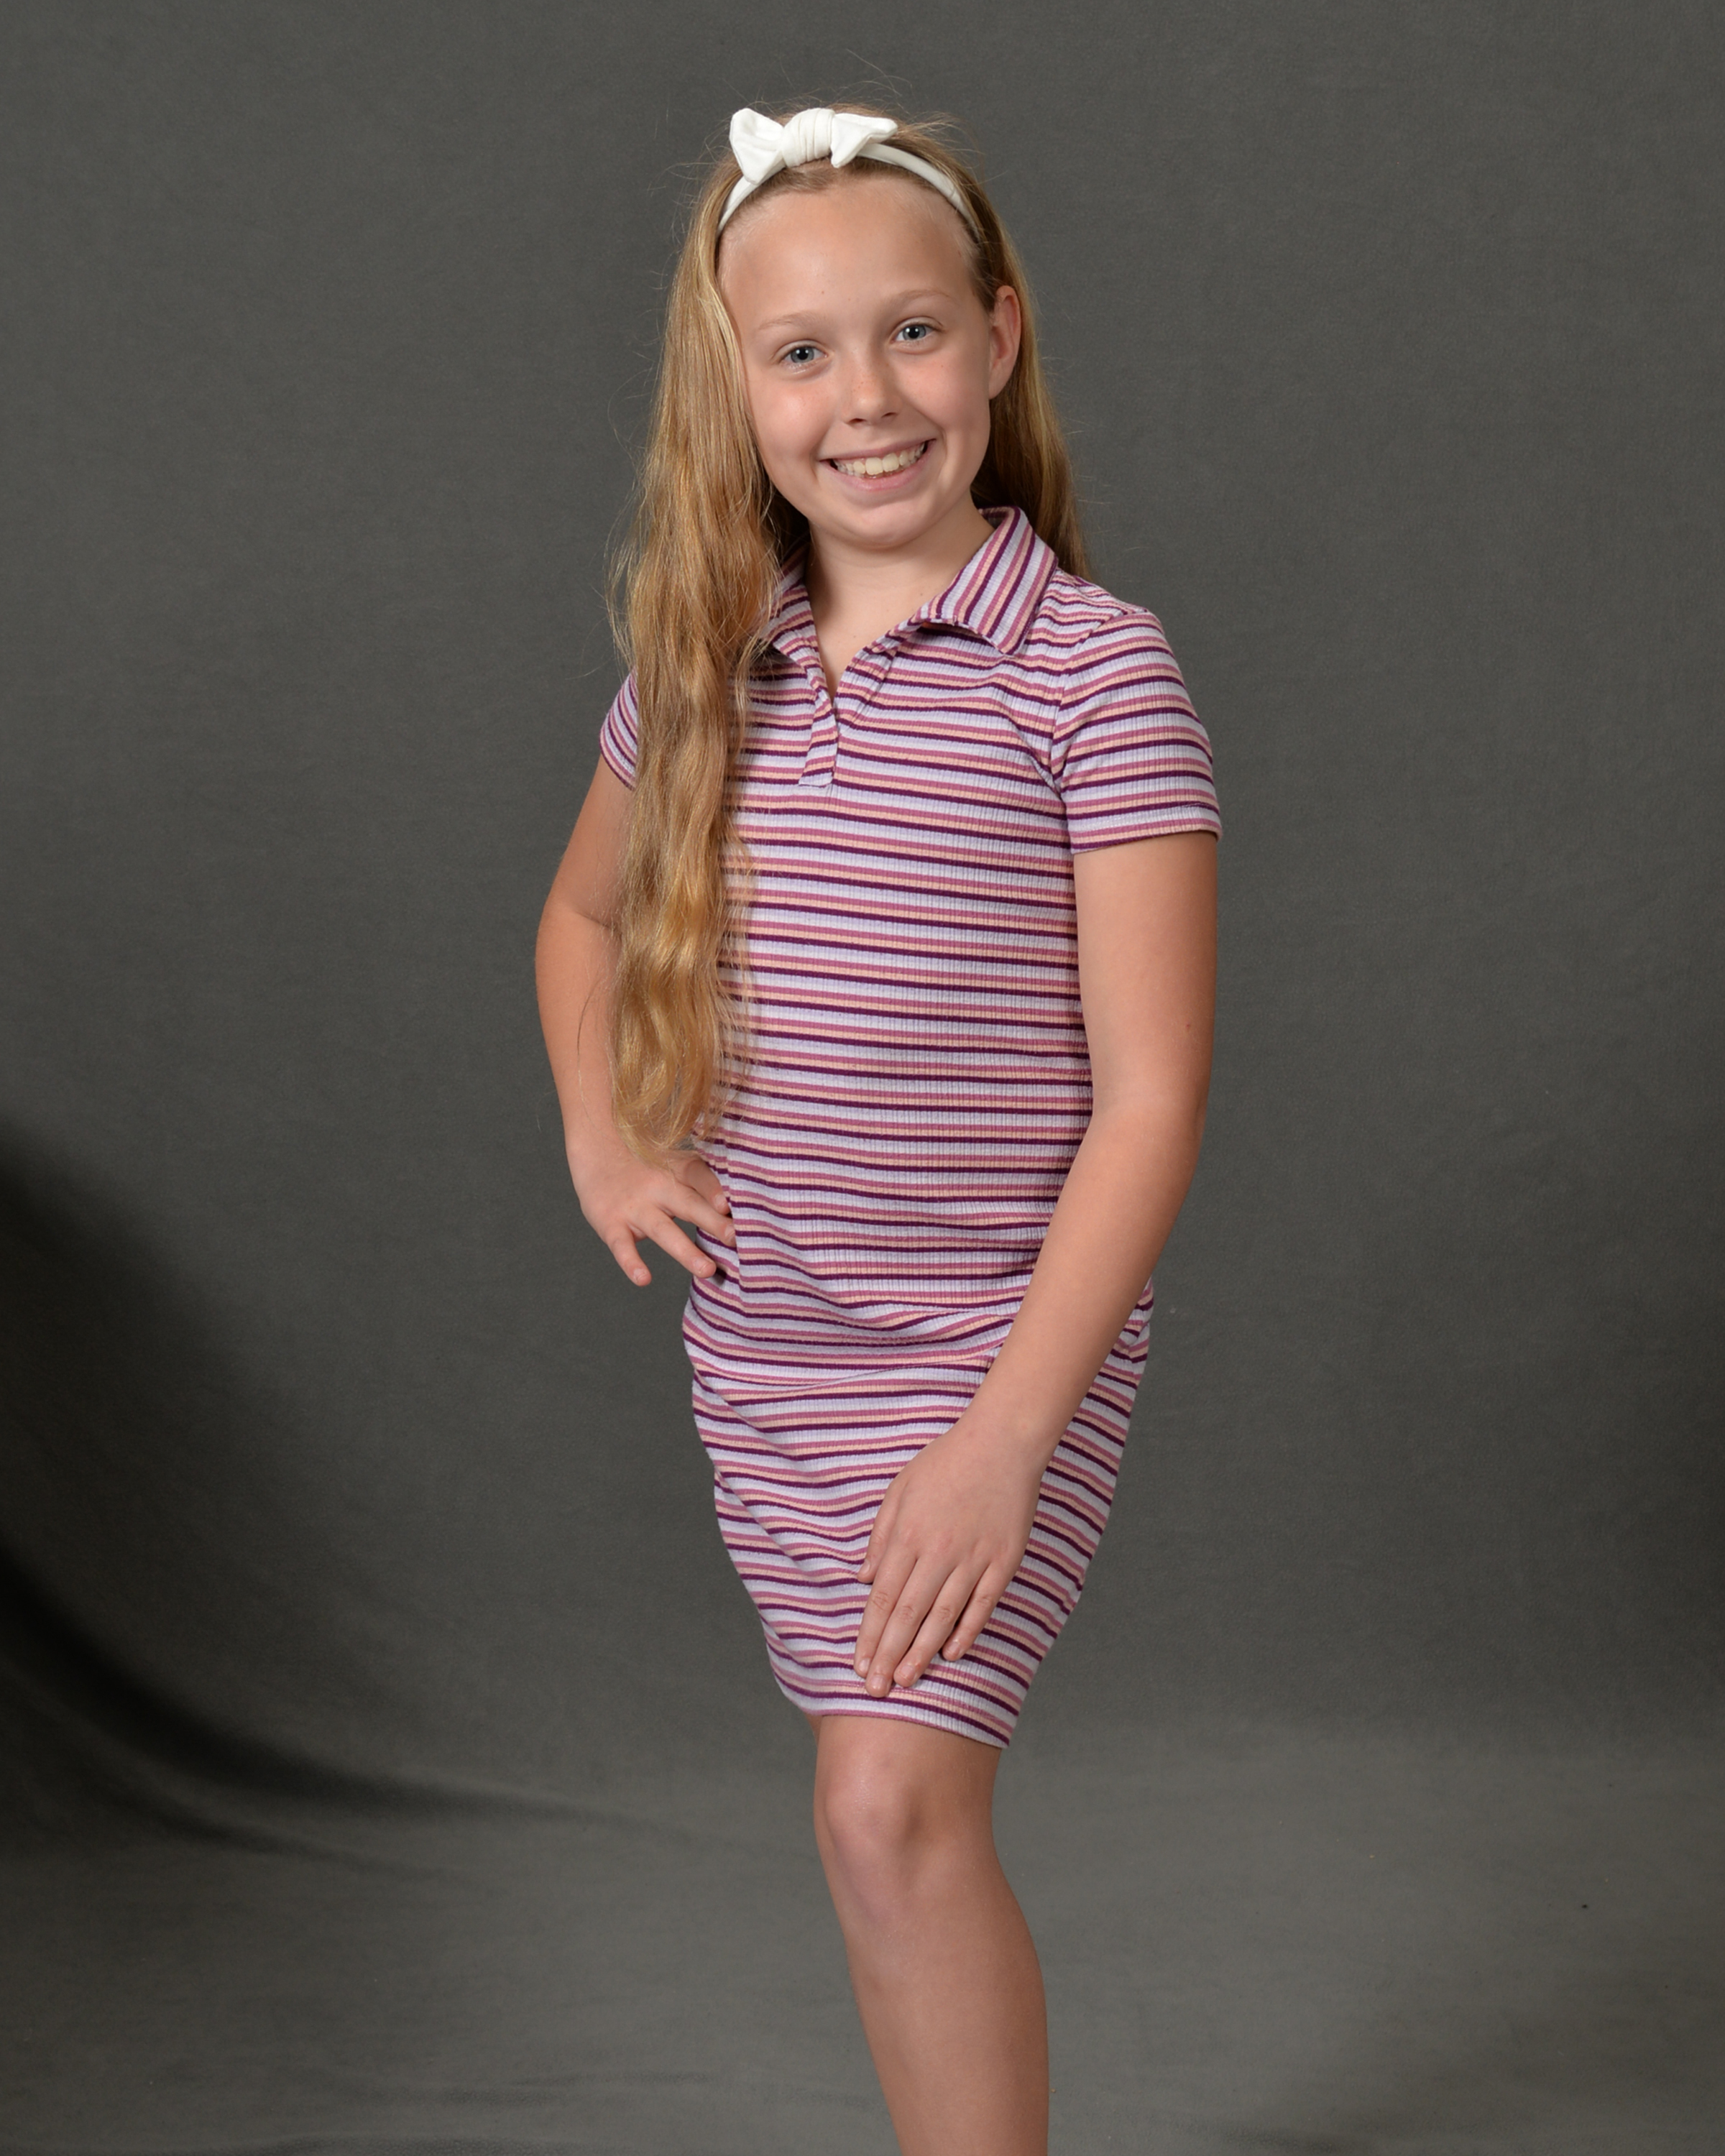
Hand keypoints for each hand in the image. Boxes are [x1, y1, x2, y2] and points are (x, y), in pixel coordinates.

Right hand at [572, 1143, 734, 1287]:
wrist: (597, 1150)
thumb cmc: (649, 1166)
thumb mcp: (675, 1165)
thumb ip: (704, 1184)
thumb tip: (744, 1209)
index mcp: (678, 1170)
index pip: (698, 1176)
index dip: (714, 1188)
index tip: (728, 1205)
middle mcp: (658, 1187)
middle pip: (688, 1204)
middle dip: (712, 1222)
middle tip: (735, 1239)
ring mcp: (635, 1207)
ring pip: (662, 1231)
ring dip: (685, 1251)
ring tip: (707, 1270)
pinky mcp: (611, 1224)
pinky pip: (621, 1246)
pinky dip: (631, 1263)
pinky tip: (643, 1279)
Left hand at [852, 1412, 1045, 1695]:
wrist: (1002, 1442)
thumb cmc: (946, 1462)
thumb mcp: (900, 1489)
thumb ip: (881, 1536)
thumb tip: (864, 1579)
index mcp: (908, 1534)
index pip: (882, 1597)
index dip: (869, 1635)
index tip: (859, 1664)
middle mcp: (938, 1551)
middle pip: (907, 1614)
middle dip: (888, 1655)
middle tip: (875, 1689)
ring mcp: (973, 1558)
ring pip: (942, 1616)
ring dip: (922, 1652)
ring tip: (906, 1681)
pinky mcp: (1003, 1561)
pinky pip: (982, 1604)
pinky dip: (966, 1631)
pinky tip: (951, 1654)